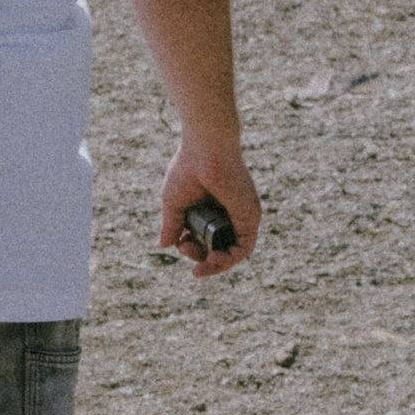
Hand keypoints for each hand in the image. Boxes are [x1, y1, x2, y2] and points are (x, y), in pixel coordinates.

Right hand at [158, 139, 259, 277]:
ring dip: (217, 264)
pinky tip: (213, 260)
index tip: (180, 243)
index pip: (205, 239)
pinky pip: (244, 247)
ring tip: (201, 265)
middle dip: (202, 257)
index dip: (193, 248)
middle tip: (186, 250)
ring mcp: (240, 216)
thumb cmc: (188, 168)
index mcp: (211, 208)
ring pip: (233, 252)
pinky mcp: (250, 217)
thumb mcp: (174, 203)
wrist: (205, 149)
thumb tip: (164, 245)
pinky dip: (230, 258)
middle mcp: (228, 214)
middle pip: (219, 248)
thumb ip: (173, 225)